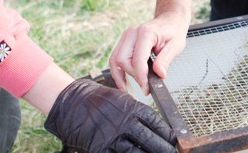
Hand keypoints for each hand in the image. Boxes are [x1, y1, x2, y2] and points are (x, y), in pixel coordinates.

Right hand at [44, 78, 175, 152]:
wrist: (74, 104)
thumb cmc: (101, 101)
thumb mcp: (124, 99)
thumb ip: (138, 113)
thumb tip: (155, 126)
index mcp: (133, 109)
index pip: (157, 123)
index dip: (167, 134)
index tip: (173, 140)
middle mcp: (125, 124)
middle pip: (151, 141)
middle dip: (164, 149)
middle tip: (171, 152)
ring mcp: (113, 138)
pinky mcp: (102, 149)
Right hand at [109, 11, 187, 95]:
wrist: (170, 20)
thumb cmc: (173, 31)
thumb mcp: (175, 46)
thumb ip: (165, 60)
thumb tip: (159, 75)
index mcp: (146, 33)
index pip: (138, 60)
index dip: (141, 77)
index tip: (146, 89)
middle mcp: (132, 33)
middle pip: (122, 60)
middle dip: (132, 76)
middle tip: (144, 86)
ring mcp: (126, 36)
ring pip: (115, 60)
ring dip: (120, 76)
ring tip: (129, 88)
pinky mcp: (124, 41)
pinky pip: (116, 57)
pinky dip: (118, 70)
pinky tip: (124, 81)